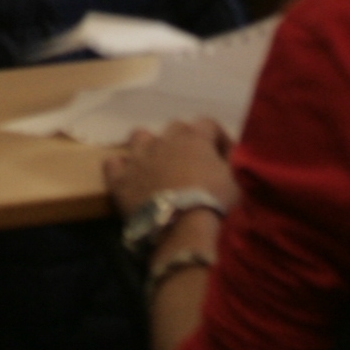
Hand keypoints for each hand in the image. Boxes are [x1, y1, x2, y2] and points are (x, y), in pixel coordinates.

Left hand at [98, 117, 236, 218]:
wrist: (181, 225)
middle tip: (192, 163)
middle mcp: (164, 141)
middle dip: (185, 141)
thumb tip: (230, 155)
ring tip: (157, 165)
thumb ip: (231, 162)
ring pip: (140, 137)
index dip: (217, 138)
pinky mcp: (120, 178)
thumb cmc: (213, 202)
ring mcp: (139, 157)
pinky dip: (122, 169)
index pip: (208, 124)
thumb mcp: (235, 181)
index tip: (224, 157)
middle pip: (175, 128)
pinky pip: (114, 164)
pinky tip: (130, 178)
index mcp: (194, 138)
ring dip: (150, 147)